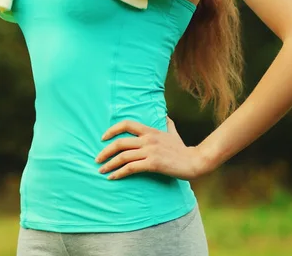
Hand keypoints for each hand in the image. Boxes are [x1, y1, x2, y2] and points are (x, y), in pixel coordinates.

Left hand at [94, 116, 208, 180]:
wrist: (194, 161)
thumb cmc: (182, 149)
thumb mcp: (173, 132)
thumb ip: (166, 123)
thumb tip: (164, 115)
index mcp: (150, 130)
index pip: (126, 124)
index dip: (112, 130)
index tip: (102, 138)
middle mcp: (148, 139)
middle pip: (120, 142)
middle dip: (105, 151)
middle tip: (97, 159)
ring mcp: (150, 151)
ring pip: (123, 156)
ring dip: (109, 164)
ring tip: (101, 170)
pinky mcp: (153, 164)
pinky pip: (131, 168)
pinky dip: (119, 173)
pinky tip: (113, 177)